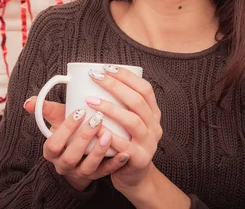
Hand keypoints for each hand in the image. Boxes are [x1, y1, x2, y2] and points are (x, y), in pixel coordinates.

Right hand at [24, 96, 129, 190]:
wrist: (77, 158)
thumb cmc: (68, 134)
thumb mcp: (57, 122)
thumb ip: (45, 110)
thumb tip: (29, 102)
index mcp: (51, 151)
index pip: (54, 143)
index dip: (66, 129)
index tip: (80, 111)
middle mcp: (64, 164)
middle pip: (71, 156)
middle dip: (84, 137)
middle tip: (97, 119)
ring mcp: (80, 172)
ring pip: (88, 167)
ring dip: (98, 151)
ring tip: (109, 134)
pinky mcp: (96, 176)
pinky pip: (105, 173)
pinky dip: (115, 164)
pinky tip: (124, 153)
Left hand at [85, 66, 162, 191]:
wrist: (133, 176)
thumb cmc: (123, 142)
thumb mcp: (126, 121)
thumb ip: (116, 104)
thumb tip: (91, 79)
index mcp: (152, 113)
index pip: (144, 88)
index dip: (127, 76)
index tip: (106, 68)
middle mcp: (154, 126)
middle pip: (137, 101)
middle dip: (115, 86)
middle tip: (94, 78)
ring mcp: (149, 143)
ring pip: (132, 121)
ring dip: (110, 108)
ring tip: (90, 100)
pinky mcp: (140, 159)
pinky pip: (124, 145)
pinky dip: (108, 135)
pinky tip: (95, 128)